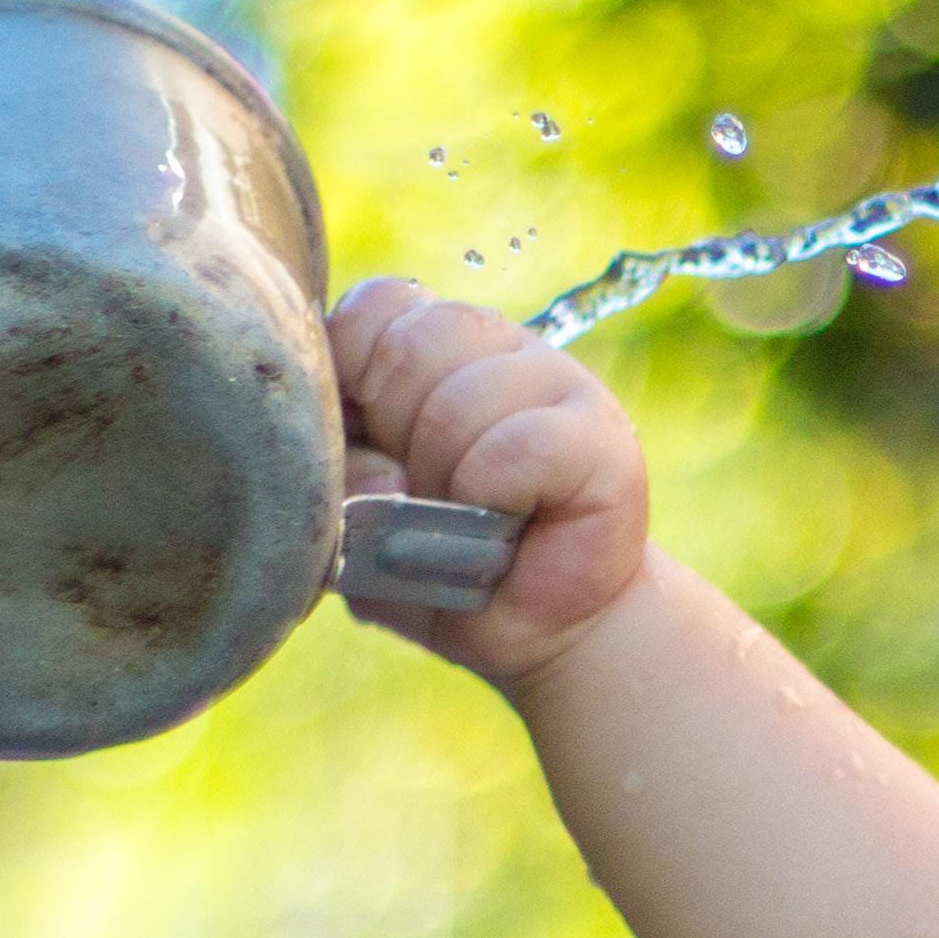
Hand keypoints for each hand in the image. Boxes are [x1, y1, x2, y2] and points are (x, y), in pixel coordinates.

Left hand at [326, 277, 650, 684]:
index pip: (375, 308)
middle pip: (408, 348)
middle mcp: (498, 344)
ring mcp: (557, 379)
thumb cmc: (445, 564)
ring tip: (472, 520)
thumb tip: (375, 471)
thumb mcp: (359, 522)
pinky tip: (508, 525)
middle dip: (396, 439)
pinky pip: (514, 448)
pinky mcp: (600, 436)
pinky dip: (491, 498)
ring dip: (446, 483)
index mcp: (438, 343)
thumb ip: (338, 479)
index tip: (371, 442)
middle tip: (427, 494)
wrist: (542, 629)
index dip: (351, 374)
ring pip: (457, 404)